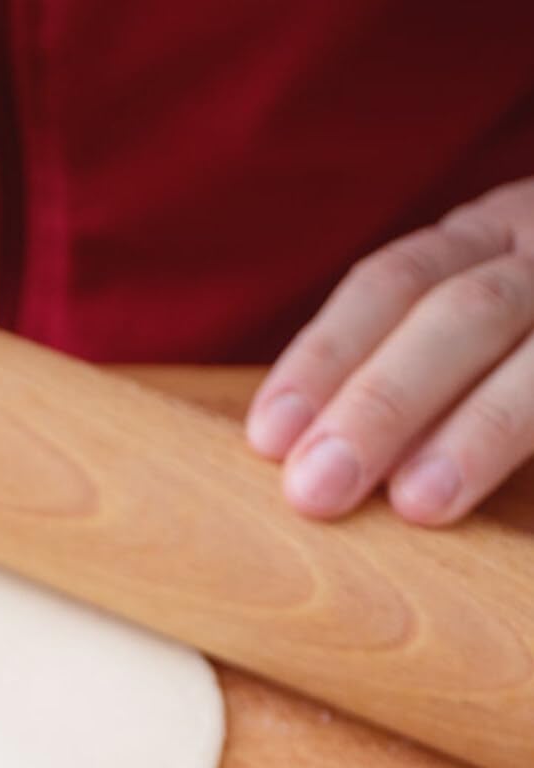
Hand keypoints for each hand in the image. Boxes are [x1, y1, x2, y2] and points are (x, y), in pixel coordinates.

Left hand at [247, 179, 533, 525]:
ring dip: (484, 427)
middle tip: (317, 490)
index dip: (326, 355)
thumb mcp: (472, 329)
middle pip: (468, 312)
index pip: (396, 281)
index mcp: (493, 238)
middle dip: (384, 401)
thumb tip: (295, 465)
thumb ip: (404, 381)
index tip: (269, 437)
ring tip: (419, 503)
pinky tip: (516, 518)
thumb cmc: (526, 343)